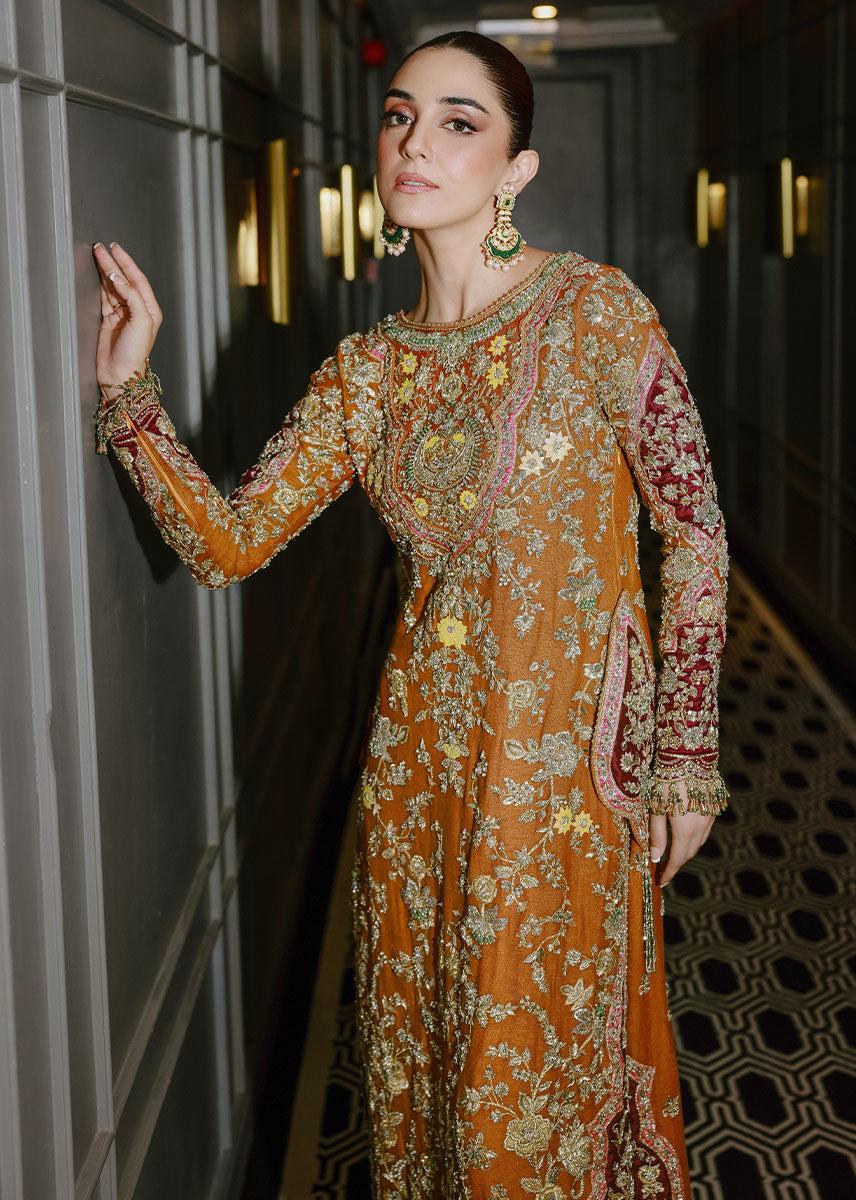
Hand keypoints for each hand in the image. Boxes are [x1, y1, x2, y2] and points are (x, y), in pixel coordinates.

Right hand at [92, 242, 162, 393]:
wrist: (120, 375)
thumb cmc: (135, 353)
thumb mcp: (141, 322)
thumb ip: (132, 297)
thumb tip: (118, 278)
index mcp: (150, 309)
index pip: (138, 279)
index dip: (126, 263)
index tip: (114, 249)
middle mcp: (137, 310)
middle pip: (124, 280)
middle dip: (113, 263)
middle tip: (101, 248)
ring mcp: (122, 314)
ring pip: (113, 286)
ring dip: (106, 271)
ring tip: (97, 255)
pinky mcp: (109, 320)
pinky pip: (104, 297)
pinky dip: (100, 284)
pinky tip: (96, 274)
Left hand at [648, 779, 715, 887]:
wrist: (690, 757)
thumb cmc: (666, 781)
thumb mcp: (656, 808)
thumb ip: (656, 835)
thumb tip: (655, 858)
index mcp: (685, 830)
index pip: (677, 859)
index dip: (669, 872)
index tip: (661, 882)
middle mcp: (701, 827)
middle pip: (689, 853)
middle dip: (676, 863)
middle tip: (663, 868)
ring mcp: (710, 817)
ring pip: (699, 842)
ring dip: (686, 850)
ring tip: (672, 853)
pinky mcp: (715, 807)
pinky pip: (705, 829)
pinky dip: (695, 837)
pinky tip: (686, 833)